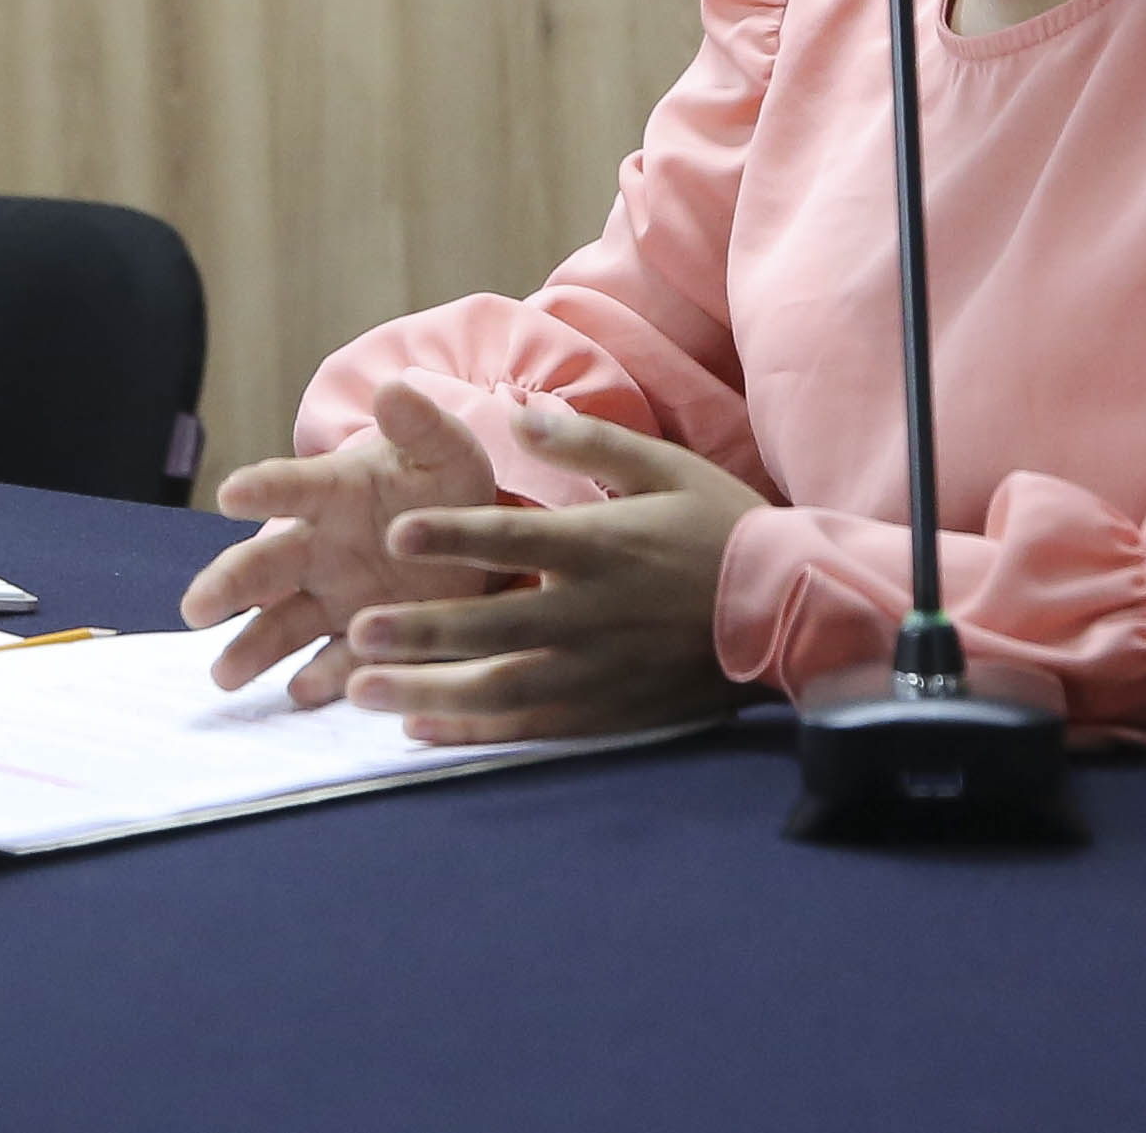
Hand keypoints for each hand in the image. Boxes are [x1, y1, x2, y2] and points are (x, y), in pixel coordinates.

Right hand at [181, 381, 508, 707]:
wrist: (473, 538)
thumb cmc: (444, 481)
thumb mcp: (443, 449)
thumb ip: (419, 425)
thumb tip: (394, 390)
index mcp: (331, 492)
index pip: (288, 487)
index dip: (261, 489)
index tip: (230, 495)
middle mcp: (319, 549)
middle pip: (263, 567)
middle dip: (228, 586)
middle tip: (195, 608)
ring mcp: (337, 600)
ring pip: (283, 624)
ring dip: (253, 647)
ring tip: (224, 674)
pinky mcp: (366, 642)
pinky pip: (339, 663)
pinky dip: (323, 678)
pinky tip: (302, 692)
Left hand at [328, 397, 763, 744]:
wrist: (790, 611)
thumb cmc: (720, 529)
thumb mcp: (664, 468)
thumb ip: (590, 443)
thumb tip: (518, 416)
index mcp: (602, 547)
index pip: (516, 542)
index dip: (455, 538)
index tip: (397, 533)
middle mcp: (591, 614)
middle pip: (494, 627)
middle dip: (421, 632)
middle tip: (355, 632)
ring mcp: (597, 670)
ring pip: (500, 687)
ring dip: (428, 690)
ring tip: (361, 689)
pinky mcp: (607, 711)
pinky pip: (530, 726)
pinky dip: (473, 729)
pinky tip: (419, 727)